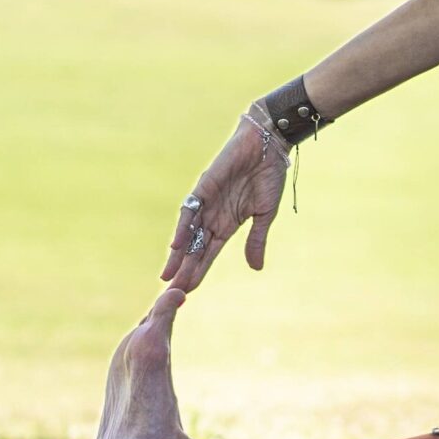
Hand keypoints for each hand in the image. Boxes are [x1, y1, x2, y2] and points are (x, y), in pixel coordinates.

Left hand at [160, 108, 289, 292]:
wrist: (268, 146)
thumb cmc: (270, 176)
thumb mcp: (265, 215)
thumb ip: (257, 240)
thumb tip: (255, 268)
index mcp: (228, 223)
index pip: (208, 253)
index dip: (199, 271)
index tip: (189, 291)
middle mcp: (213, 216)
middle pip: (194, 248)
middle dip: (184, 270)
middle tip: (172, 292)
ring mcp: (206, 202)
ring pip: (188, 234)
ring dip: (178, 255)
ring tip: (168, 276)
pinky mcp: (203, 188)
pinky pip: (190, 211)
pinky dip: (183, 228)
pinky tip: (177, 245)